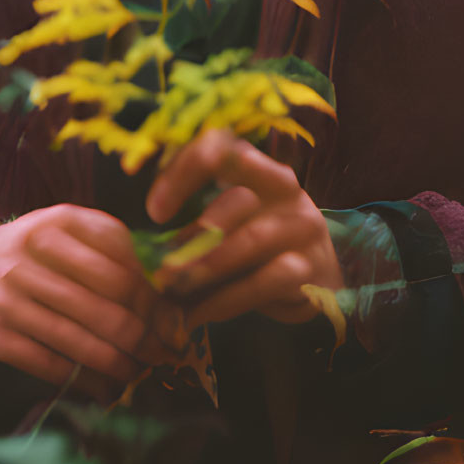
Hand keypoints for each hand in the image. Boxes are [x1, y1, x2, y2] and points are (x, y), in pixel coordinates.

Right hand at [0, 203, 184, 393]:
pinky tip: (106, 390)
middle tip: (165, 355)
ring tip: (140, 374)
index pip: (125, 263)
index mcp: (60, 222)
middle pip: (110, 302)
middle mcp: (34, 253)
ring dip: (121, 364)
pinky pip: (53, 364)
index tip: (176, 323)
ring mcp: (10, 293)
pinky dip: (86, 382)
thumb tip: (167, 297)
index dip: (157, 299)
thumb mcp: (62, 236)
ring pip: (84, 338)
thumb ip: (109, 253)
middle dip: (146, 336)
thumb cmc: (24, 257)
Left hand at [145, 129, 341, 326]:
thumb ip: (199, 223)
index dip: (185, 172)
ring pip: (250, 240)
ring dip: (205, 266)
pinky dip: (225, 300)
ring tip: (173, 288)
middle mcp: (286, 191)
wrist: (318, 282)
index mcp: (260, 170)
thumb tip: (145, 243)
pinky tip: (199, 315)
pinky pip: (263, 282)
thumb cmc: (261, 248)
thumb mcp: (232, 224)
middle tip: (158, 266)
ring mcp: (302, 228)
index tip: (155, 211)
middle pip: (238, 197)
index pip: (224, 149)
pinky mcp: (308, 268)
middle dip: (192, 233)